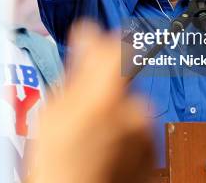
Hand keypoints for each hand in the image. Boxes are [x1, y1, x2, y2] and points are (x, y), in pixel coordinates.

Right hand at [28, 22, 153, 182]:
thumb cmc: (60, 167)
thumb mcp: (53, 112)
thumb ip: (76, 71)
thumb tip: (86, 38)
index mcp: (108, 92)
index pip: (114, 45)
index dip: (98, 40)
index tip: (87, 40)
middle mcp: (135, 108)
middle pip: (118, 78)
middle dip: (99, 86)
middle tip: (76, 108)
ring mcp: (146, 132)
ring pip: (127, 104)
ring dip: (110, 111)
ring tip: (86, 135)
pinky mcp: (152, 151)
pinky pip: (135, 128)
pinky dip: (122, 132)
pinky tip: (100, 147)